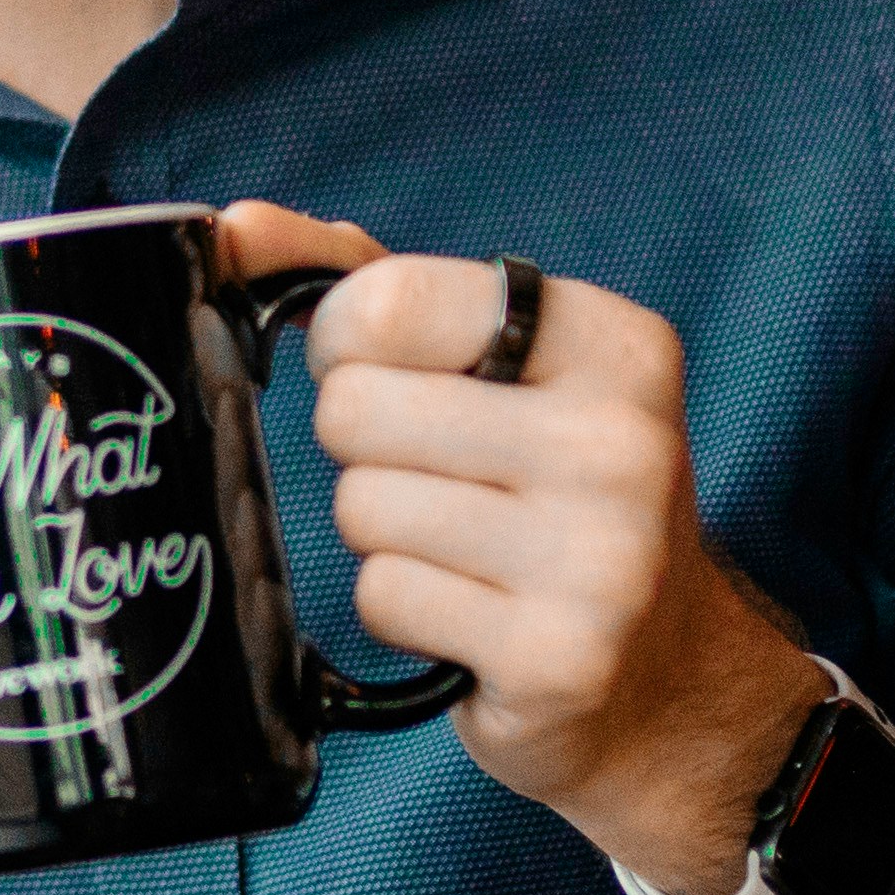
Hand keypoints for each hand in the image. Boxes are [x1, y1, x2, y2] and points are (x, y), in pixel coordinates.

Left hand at [216, 202, 829, 894]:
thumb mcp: (489, 359)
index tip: (397, 375)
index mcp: (613, 342)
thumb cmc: (544, 483)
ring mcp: (601, 558)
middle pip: (355, 411)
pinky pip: (384, 597)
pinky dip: (403, 608)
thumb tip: (232, 229)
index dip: (348, 342)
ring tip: (466, 546)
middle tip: (442, 476)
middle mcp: (622, 442)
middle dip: (365, 449)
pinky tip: (472, 611)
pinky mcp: (560, 658)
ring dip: (383, 534)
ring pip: (361, 509)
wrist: (661, 665)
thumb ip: (360, 277)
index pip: (385, 302)